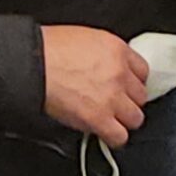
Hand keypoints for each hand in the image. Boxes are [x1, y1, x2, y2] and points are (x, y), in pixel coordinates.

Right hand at [39, 25, 146, 144]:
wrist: (33, 64)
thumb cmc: (49, 48)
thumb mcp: (85, 38)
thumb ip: (103, 54)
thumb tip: (105, 66)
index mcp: (116, 49)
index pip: (142, 71)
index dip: (132, 81)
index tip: (126, 87)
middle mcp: (119, 73)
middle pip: (140, 96)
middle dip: (127, 100)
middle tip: (114, 103)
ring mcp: (112, 98)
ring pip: (135, 118)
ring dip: (123, 120)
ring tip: (110, 119)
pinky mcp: (99, 119)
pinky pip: (120, 137)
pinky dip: (113, 137)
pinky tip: (103, 132)